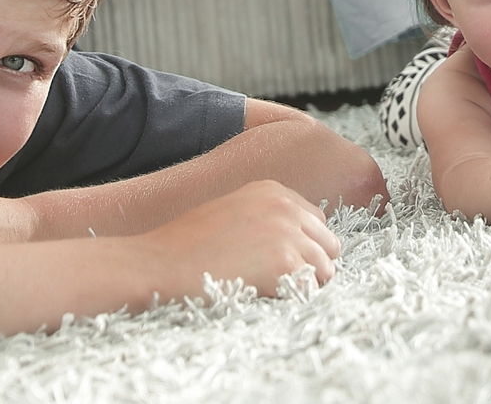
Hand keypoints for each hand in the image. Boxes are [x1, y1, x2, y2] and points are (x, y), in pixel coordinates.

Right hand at [136, 180, 339, 295]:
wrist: (162, 261)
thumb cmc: (187, 243)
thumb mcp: (233, 210)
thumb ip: (267, 218)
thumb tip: (295, 243)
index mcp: (273, 191)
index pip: (317, 221)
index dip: (305, 245)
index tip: (284, 261)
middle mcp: (286, 207)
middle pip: (329, 245)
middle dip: (312, 265)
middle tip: (283, 281)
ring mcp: (288, 234)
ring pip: (325, 270)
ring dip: (304, 285)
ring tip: (270, 288)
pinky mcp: (285, 264)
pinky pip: (309, 290)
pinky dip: (293, 299)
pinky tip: (265, 295)